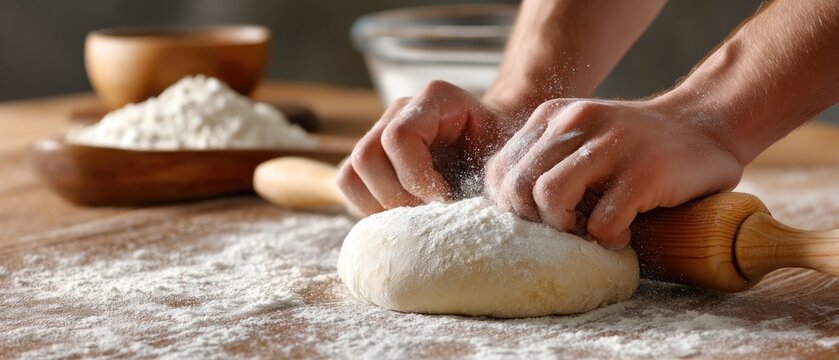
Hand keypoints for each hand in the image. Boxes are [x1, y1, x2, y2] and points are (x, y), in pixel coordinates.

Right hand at [337, 81, 511, 215]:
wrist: (497, 144)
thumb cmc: (503, 152)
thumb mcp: (504, 157)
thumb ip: (487, 174)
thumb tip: (460, 213)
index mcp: (436, 98)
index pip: (399, 137)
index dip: (417, 177)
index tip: (445, 199)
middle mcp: (400, 110)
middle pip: (367, 156)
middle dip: (396, 196)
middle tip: (428, 214)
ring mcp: (379, 132)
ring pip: (350, 174)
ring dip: (379, 205)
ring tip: (414, 217)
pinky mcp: (371, 158)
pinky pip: (350, 185)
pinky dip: (370, 209)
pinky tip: (403, 216)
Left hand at [485, 98, 743, 248]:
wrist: (707, 125)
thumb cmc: (635, 147)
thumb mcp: (581, 139)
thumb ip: (545, 160)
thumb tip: (506, 212)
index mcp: (553, 116)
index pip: (499, 170)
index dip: (507, 207)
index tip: (535, 220)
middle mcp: (577, 121)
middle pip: (517, 185)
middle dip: (533, 221)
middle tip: (563, 229)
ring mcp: (611, 144)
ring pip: (549, 197)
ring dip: (565, 229)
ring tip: (589, 232)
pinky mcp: (644, 172)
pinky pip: (601, 222)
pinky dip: (608, 239)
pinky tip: (624, 233)